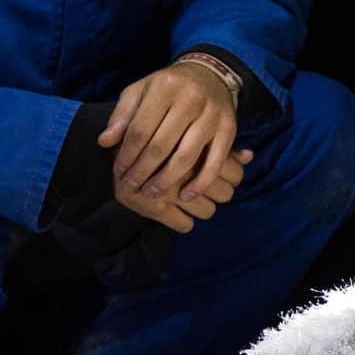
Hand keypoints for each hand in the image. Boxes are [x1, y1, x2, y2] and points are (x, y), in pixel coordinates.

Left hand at [102, 62, 241, 201]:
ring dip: (166, 180)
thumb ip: (122, 115)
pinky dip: (200, 184)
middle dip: (142, 171)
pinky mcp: (229, 130)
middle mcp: (190, 99)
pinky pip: (215, 163)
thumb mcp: (140, 91)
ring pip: (186, 157)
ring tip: (150, 192)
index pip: (140, 129)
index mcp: (164, 87)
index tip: (118, 171)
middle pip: (160, 146)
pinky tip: (185, 195)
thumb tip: (105, 142)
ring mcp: (212, 116)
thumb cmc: (168, 87)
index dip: (127, 155)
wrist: (210, 75)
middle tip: (130, 186)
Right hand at [113, 147, 253, 232]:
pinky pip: (186, 226)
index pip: (234, 171)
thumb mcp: (181, 128)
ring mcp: (172, 191)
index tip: (216, 173)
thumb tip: (250, 155)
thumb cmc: (149, 138)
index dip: (230, 175)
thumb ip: (215, 142)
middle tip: (202, 186)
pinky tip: (174, 210)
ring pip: (209, 212)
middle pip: (226, 194)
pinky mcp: (157, 209)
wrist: (104, 155)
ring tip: (187, 198)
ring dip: (201, 207)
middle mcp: (187, 169)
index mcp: (195, 145)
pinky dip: (182, 221)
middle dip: (217, 192)